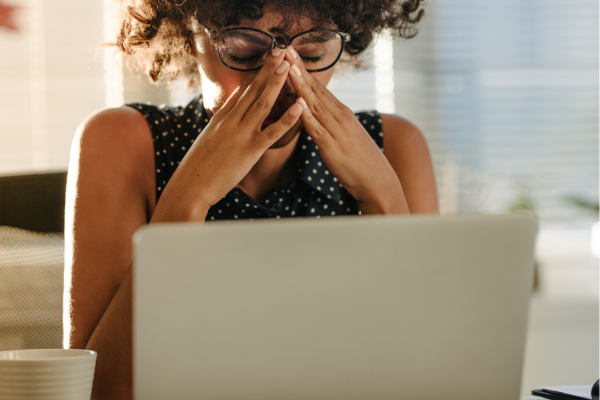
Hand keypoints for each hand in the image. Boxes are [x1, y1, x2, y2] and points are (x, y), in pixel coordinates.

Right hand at [151, 47, 302, 221]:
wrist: (190, 185)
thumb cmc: (199, 166)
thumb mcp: (209, 137)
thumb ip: (223, 119)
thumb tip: (234, 102)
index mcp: (223, 117)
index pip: (244, 90)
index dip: (258, 73)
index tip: (270, 57)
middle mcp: (232, 120)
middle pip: (254, 90)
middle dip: (269, 69)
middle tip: (282, 50)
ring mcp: (241, 134)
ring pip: (263, 104)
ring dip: (277, 83)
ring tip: (289, 66)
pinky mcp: (250, 150)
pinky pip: (272, 132)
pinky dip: (287, 119)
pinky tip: (300, 107)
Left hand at [283, 47, 408, 214]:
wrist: (378, 182)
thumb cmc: (360, 161)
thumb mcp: (346, 136)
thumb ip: (331, 123)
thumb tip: (316, 114)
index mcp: (342, 113)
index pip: (319, 87)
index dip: (303, 70)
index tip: (290, 53)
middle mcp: (340, 118)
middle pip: (316, 90)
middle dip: (299, 69)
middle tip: (284, 49)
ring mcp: (337, 131)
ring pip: (315, 105)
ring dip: (300, 86)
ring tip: (288, 68)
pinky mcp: (332, 148)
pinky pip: (317, 130)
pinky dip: (307, 116)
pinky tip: (298, 104)